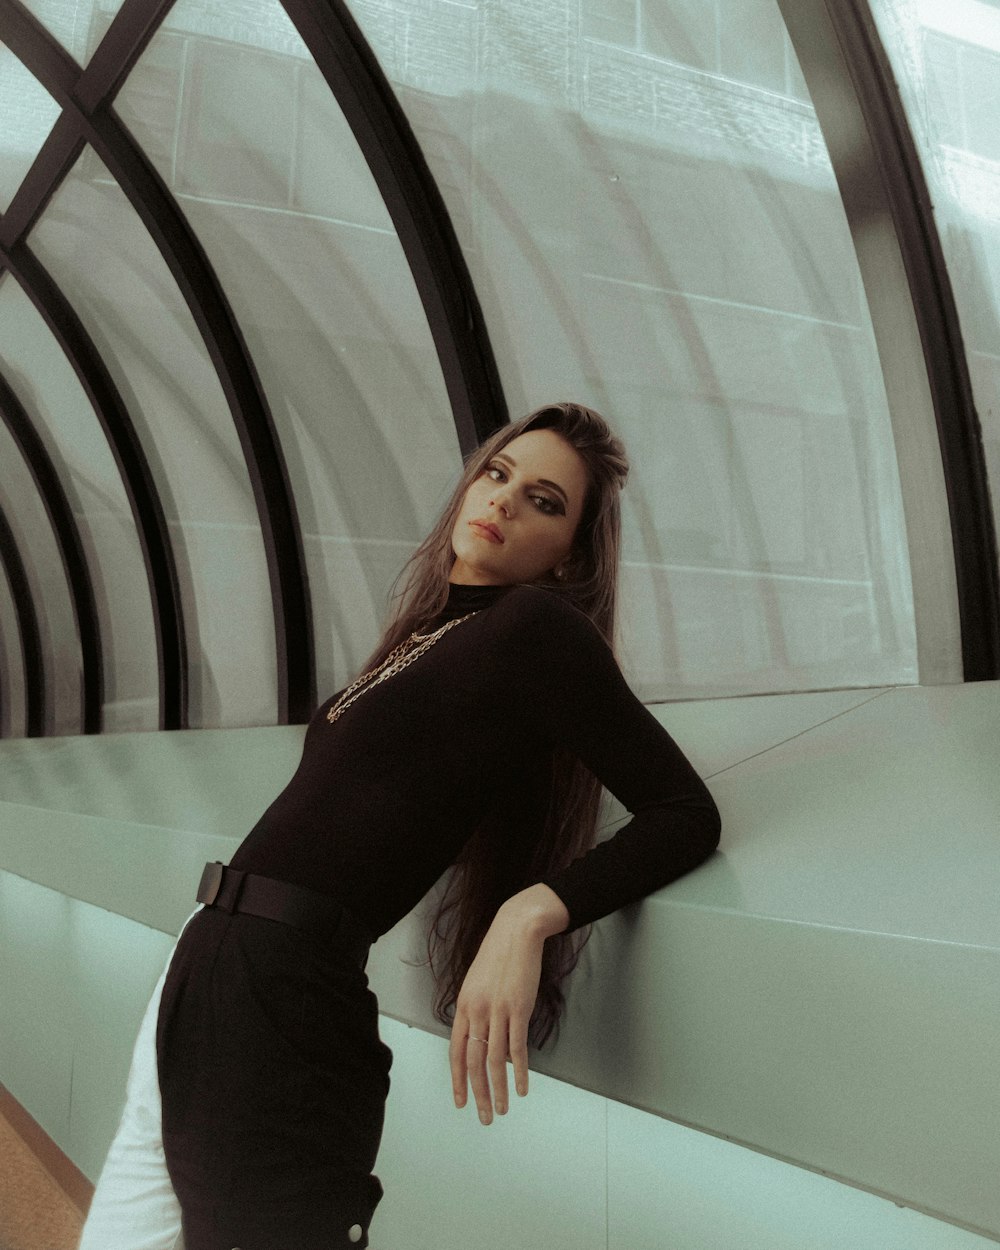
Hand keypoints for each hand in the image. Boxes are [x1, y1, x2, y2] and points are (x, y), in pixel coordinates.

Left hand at [448, 884, 568, 1124]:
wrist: (517, 930)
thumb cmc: (499, 953)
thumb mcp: (477, 981)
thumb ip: (476, 1009)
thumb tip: (480, 1035)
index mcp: (464, 1006)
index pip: (457, 1052)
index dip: (458, 1080)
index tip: (461, 1101)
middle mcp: (477, 1011)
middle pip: (474, 1062)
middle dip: (478, 1094)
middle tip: (484, 1117)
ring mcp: (497, 1010)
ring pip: (495, 1060)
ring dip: (498, 1089)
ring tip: (503, 1109)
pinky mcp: (518, 1008)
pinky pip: (518, 1047)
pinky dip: (520, 1071)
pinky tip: (522, 1087)